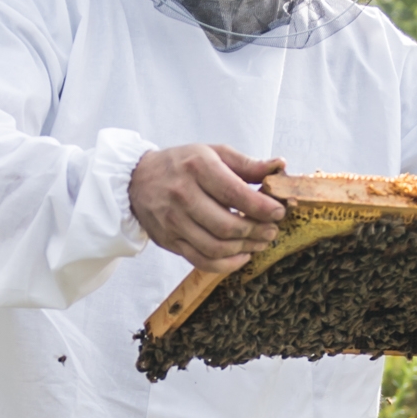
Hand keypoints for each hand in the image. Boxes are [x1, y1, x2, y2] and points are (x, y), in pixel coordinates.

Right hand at [131, 143, 288, 266]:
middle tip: (272, 231)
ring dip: (244, 249)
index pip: (235, 194)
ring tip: (260, 242)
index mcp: (198, 168)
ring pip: (215, 247)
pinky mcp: (169, 241)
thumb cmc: (183, 164)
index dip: (262, 208)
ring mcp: (173, 221)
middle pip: (227, 226)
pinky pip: (201, 261)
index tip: (279, 212)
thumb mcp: (213, 153)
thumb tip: (279, 167)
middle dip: (257, 232)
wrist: (137, 180)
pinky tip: (241, 255)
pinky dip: (226, 264)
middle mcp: (182, 195)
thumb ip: (247, 163)